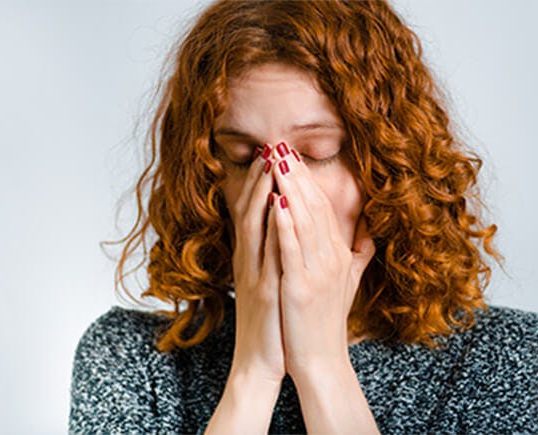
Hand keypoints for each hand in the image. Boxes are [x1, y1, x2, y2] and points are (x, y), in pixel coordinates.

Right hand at [226, 143, 286, 382]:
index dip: (261, 184)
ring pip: (255, 226)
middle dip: (261, 178)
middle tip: (270, 147)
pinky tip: (280, 208)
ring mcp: (254, 275)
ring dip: (262, 193)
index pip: (255, 214)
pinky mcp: (264, 291)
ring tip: (271, 165)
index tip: (273, 156)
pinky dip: (272, 229)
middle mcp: (249, 263)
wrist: (259, 364)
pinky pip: (268, 254)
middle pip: (250, 211)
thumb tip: (288, 237)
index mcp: (253, 261)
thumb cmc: (271, 326)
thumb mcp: (274, 286)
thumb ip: (278, 260)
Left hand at [265, 141, 376, 377]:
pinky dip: (285, 224)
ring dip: (290, 188)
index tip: (292, 155)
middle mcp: (332, 258)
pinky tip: (275, 201)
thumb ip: (358, 254)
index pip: (323, 208)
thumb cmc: (327, 323)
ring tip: (277, 161)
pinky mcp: (300, 286)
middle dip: (297, 174)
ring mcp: (318, 272)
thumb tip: (368, 231)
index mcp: (339, 255)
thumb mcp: (348, 283)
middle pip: (314, 206)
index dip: (307, 180)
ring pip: (304, 220)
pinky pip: (292, 249)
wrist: (321, 361)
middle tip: (281, 145)